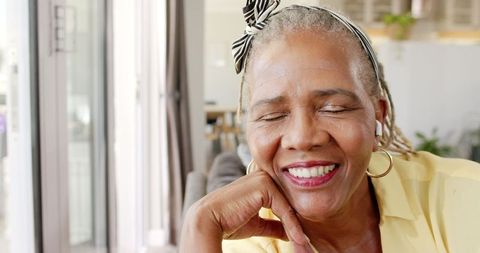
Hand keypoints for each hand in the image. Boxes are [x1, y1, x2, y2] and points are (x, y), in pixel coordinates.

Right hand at [180, 170, 312, 252]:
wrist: (209, 221)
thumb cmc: (228, 222)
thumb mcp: (256, 225)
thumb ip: (273, 226)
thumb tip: (291, 234)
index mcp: (260, 183)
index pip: (283, 202)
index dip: (293, 221)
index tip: (302, 240)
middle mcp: (263, 176)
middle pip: (289, 201)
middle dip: (298, 224)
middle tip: (307, 244)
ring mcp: (263, 178)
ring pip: (289, 205)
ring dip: (297, 226)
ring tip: (304, 244)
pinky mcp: (263, 184)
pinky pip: (284, 208)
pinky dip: (292, 225)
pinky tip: (297, 239)